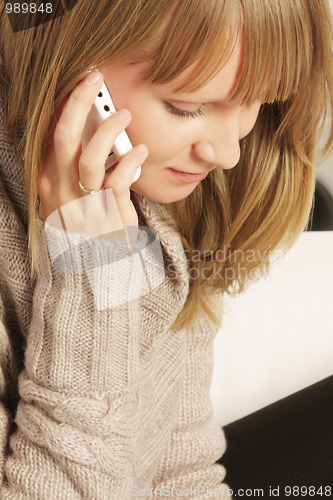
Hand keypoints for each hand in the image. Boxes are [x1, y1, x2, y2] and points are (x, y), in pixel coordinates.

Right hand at [37, 69, 148, 241]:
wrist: (96, 266)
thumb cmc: (87, 225)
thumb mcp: (70, 196)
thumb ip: (75, 167)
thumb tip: (91, 131)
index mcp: (49, 182)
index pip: (51, 135)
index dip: (65, 106)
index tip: (82, 85)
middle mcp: (60, 191)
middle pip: (64, 137)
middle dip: (78, 102)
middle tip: (95, 79)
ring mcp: (83, 204)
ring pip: (90, 158)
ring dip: (108, 130)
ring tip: (125, 116)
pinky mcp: (107, 215)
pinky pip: (117, 182)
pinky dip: (130, 162)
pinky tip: (140, 151)